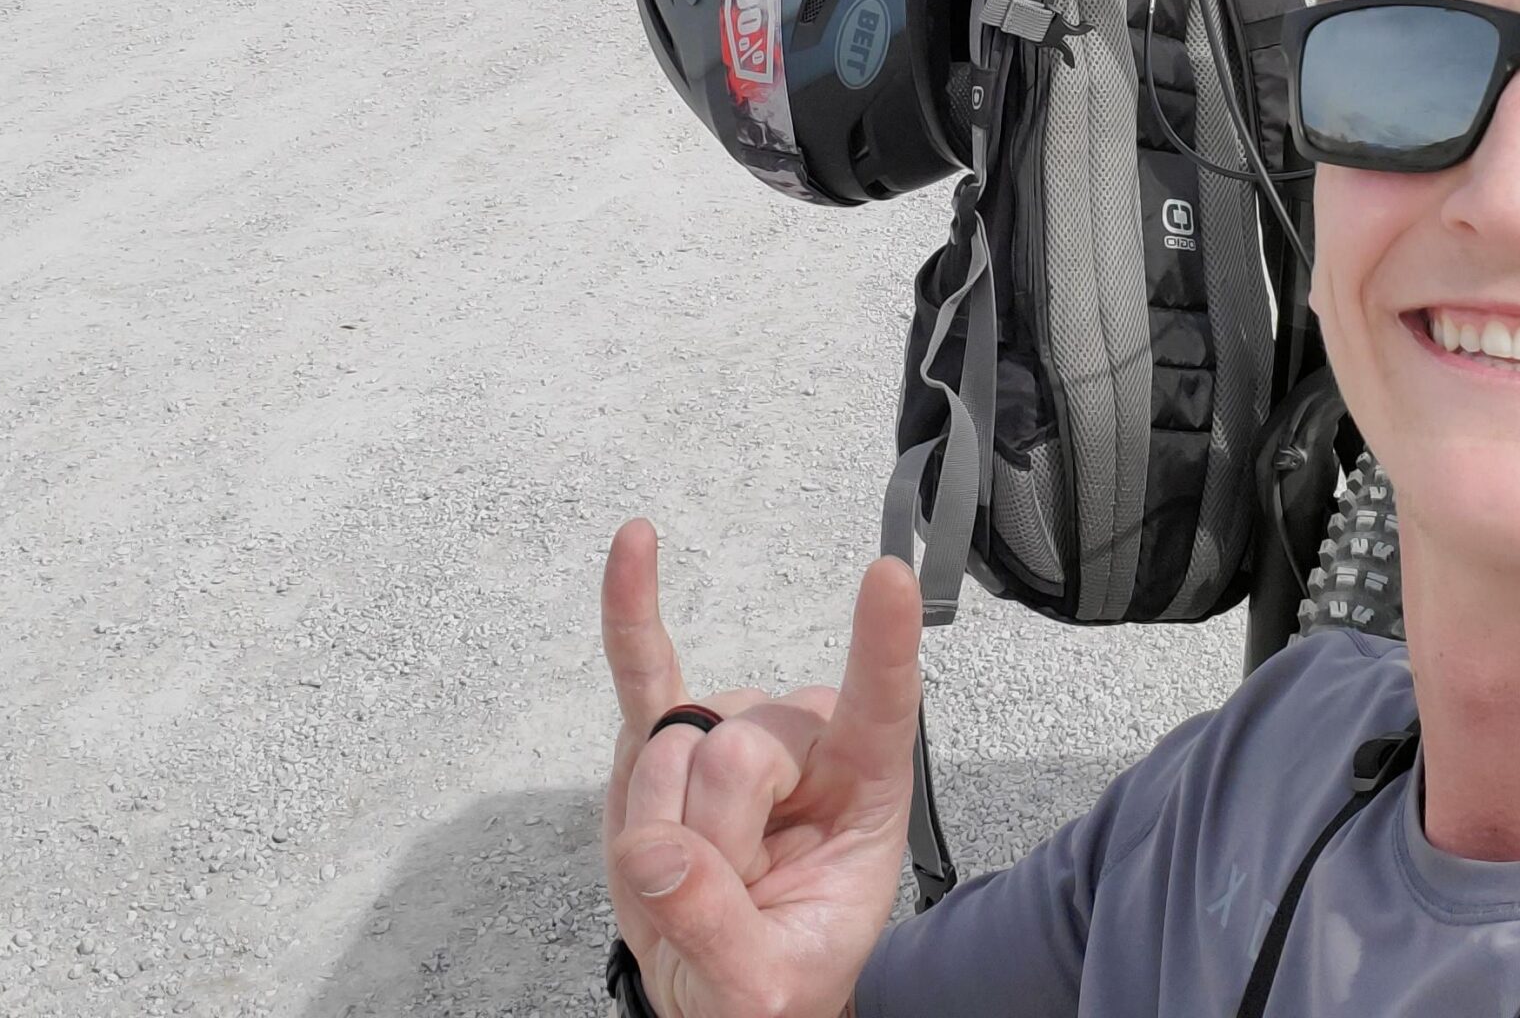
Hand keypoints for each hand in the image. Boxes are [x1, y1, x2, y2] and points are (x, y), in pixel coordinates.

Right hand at [602, 518, 922, 1017]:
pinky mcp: (665, 736)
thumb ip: (716, 927)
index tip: (888, 577)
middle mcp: (805, 742)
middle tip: (728, 897)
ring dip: (661, 827)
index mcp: (864, 789)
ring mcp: (732, 729)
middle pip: (737, 753)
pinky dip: (632, 612)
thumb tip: (655, 853)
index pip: (881, 705)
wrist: (725, 987)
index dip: (884, 644)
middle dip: (710, 842)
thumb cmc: (774, 973)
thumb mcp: (763, 987)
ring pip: (676, 744)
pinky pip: (645, 667)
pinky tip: (636, 546)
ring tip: (696, 875)